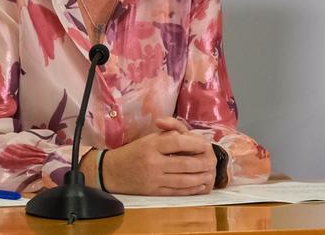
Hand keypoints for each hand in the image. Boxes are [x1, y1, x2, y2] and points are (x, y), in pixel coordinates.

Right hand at [100, 117, 215, 194]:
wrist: (111, 171)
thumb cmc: (134, 151)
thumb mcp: (149, 137)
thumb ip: (169, 133)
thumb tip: (189, 135)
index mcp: (152, 145)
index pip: (178, 142)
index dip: (195, 144)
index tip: (206, 145)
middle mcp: (154, 162)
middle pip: (185, 164)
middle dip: (203, 163)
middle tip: (213, 161)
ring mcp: (154, 179)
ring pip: (184, 180)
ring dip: (201, 177)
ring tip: (210, 173)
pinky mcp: (154, 192)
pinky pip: (177, 191)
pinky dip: (191, 189)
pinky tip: (200, 185)